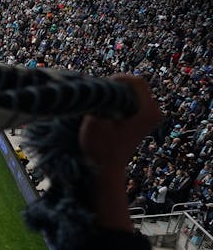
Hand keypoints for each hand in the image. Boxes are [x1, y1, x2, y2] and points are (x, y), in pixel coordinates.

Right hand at [80, 75, 162, 230]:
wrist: (106, 168)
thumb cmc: (99, 148)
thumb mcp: (94, 121)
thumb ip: (100, 100)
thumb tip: (99, 86)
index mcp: (148, 111)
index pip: (136, 81)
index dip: (117, 80)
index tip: (101, 90)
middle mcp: (155, 112)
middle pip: (135, 86)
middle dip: (116, 88)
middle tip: (100, 100)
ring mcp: (152, 116)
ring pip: (133, 93)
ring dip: (116, 95)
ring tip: (102, 108)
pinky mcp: (145, 119)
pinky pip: (133, 100)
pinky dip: (119, 102)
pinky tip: (107, 113)